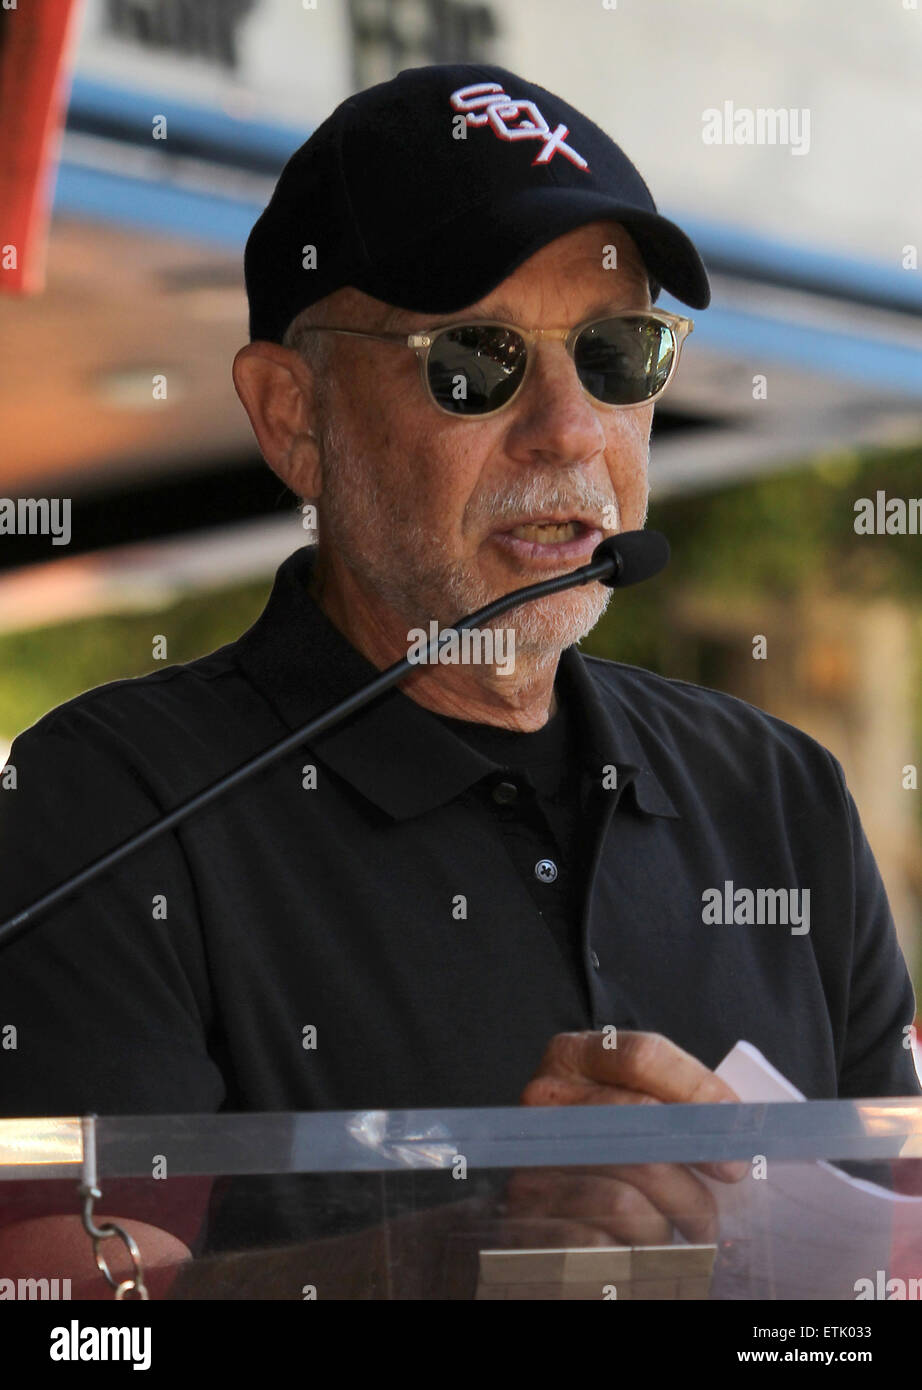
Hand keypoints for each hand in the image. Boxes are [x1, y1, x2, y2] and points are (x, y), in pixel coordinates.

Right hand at [501, 1030, 746, 1248]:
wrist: (548, 1208)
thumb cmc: (611, 1146)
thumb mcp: (632, 1103)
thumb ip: (672, 1100)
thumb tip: (737, 1124)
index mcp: (572, 1056)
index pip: (643, 1056)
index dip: (698, 1088)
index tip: (735, 1125)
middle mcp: (543, 1102)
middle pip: (640, 1125)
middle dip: (697, 1161)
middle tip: (728, 1184)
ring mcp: (532, 1159)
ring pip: (625, 1197)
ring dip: (670, 1221)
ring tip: (687, 1229)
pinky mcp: (527, 1222)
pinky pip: (601, 1244)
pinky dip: (634, 1255)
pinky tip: (644, 1252)